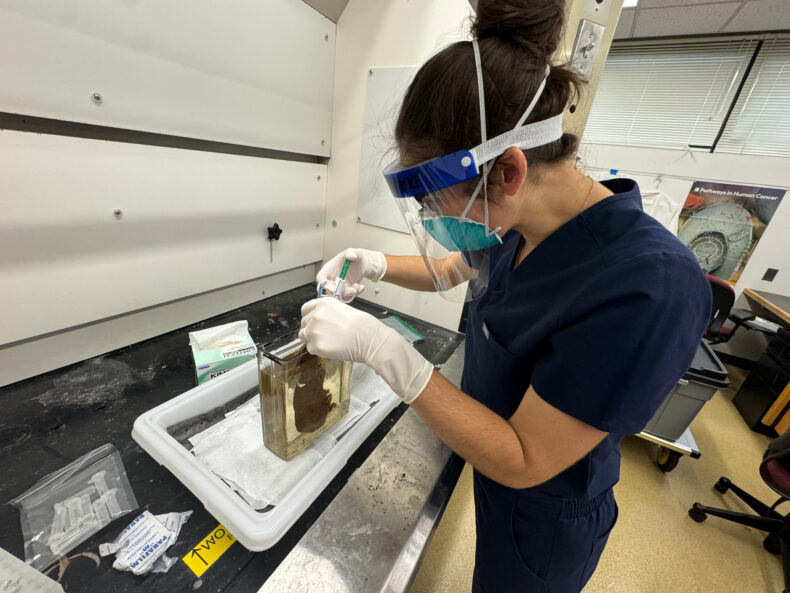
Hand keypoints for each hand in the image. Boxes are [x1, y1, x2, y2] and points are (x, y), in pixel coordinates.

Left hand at [299, 298, 433, 403]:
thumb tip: (318, 320)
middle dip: (311, 330)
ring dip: (313, 340)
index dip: (308, 317)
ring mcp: (314, 331)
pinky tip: (331, 348)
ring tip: (329, 342)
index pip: (305, 309)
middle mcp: (315, 315)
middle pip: (303, 324)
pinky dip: (318, 350)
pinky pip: (310, 349)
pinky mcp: (316, 346)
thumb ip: (327, 313)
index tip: (312, 322)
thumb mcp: (342, 309)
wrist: (369, 338)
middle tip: (324, 336)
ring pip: (305, 337)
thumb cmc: (362, 325)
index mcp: (323, 303)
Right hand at [316, 248, 386, 300]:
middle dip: (339, 293)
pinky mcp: (346, 290)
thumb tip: (350, 256)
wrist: (363, 262)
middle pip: (328, 291)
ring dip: (348, 295)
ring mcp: (339, 286)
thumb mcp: (352, 252)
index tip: (332, 287)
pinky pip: (349, 297)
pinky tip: (361, 287)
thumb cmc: (354, 256)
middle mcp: (332, 279)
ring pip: (339, 296)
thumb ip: (350, 253)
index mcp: (328, 269)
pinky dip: (356, 293)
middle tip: (350, 290)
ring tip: (356, 287)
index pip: (320, 278)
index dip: (324, 284)